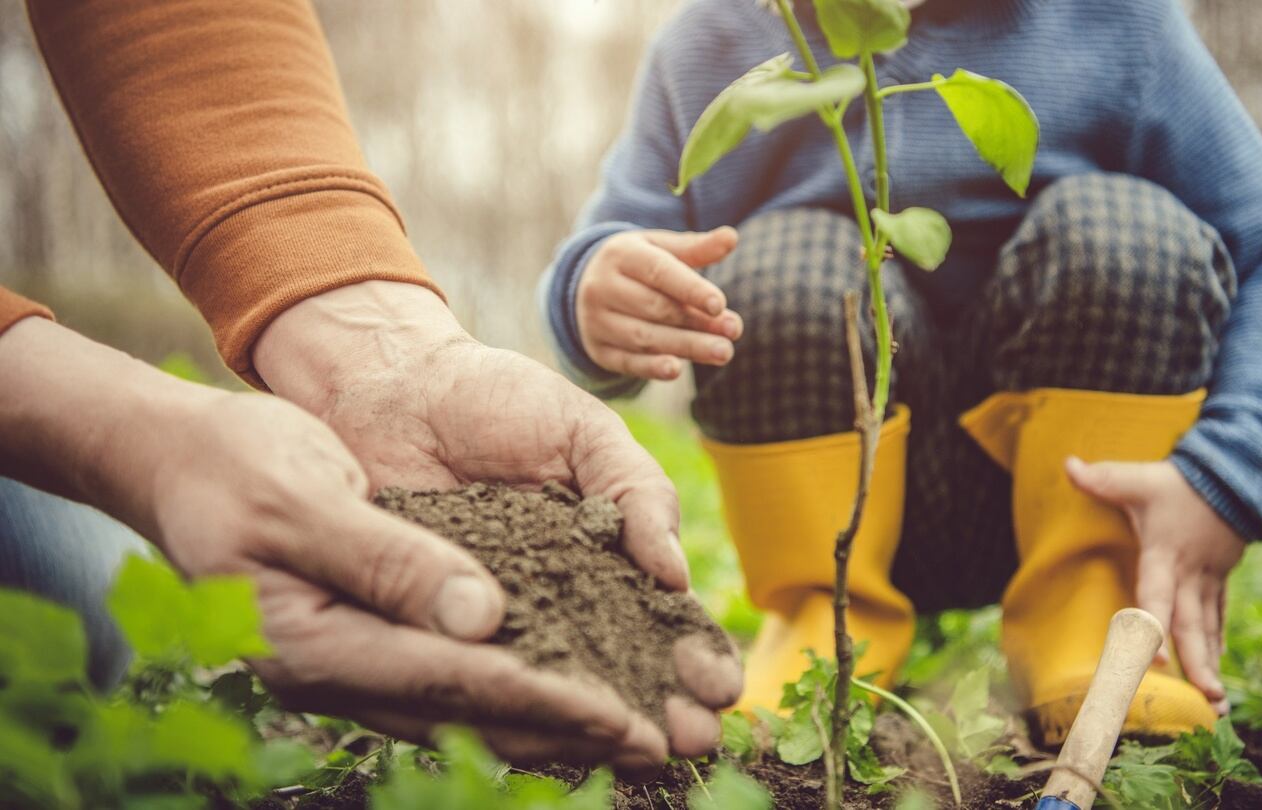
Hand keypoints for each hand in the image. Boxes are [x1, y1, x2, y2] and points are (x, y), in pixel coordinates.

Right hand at [0, 318, 670, 772]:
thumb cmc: (235, 465)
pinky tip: (570, 692)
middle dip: (570, 731)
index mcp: (315, 645)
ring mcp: (353, 663)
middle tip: (659, 747)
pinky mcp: (370, 641)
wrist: (182, 461)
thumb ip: (388, 560)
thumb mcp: (304, 498)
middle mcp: (339, 671)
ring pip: (469, 706)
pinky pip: (455, 679)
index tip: (624, 716)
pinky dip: (518, 688)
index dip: (544, 699)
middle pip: (473, 711)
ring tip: (634, 735)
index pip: (452, 680)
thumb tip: (483, 620)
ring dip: (555, 721)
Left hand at [253, 281, 742, 756]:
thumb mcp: (584, 431)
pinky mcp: (433, 627)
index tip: (720, 685)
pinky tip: (541, 728)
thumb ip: (637, 492)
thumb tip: (675, 577)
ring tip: (637, 752)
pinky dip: (506, 703)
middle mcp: (555, 598)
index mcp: (605, 553)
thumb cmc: (496, 398)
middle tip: (691, 739)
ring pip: (553, 684)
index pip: (660, 617)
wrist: (392, 385)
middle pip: (618, 668)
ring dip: (597, 721)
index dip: (692, 653)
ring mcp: (495, 618)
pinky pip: (473, 672)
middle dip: (659, 706)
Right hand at [576, 228, 743, 379]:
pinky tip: (676, 370)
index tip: (720, 304)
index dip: (691, 289)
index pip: (659, 272)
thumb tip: (732, 237)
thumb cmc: (637, 265)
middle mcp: (603, 288)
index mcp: (621, 255)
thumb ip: (696, 248)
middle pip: (655, 308)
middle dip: (697, 322)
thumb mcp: (660, 249)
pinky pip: (627, 362)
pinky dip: (651, 368)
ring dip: (686, 347)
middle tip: (734, 331)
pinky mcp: (599, 350)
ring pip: (644, 337)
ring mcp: (597, 321)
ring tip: (723, 352)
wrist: (586, 287)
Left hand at [1065, 457, 1243, 713]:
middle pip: (1191, 623)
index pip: (1158, 593)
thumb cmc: (1180, 482)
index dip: (1155, 624)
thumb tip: (1068, 464)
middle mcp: (1190, 573)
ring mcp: (1208, 579)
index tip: (1156, 659)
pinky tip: (1214, 671)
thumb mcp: (1140, 478)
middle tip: (1205, 697)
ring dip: (1211, 663)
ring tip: (1216, 702)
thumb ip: (1103, 478)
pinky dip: (1216, 643)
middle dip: (1197, 662)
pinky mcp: (1219, 579)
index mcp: (1166, 553)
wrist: (1236, 476)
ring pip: (1209, 627)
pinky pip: (1218, 617)